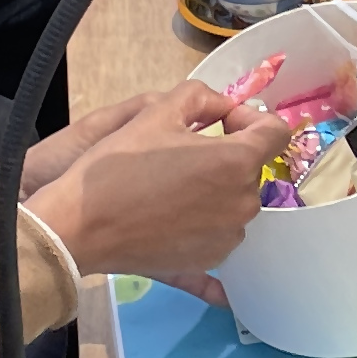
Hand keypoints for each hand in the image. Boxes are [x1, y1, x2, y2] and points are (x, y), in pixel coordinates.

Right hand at [22, 80, 290, 279]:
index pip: (276, 132)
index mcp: (236, 162)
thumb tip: (223, 107)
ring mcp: (228, 236)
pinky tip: (184, 220)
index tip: (221, 121)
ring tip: (174, 184)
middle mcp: (242, 203)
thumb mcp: (155, 111)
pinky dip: (206, 223)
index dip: (251, 119)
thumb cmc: (117, 166)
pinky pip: (219, 233)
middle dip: (227, 155)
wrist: (80, 226)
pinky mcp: (210, 260)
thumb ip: (200, 97)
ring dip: (216, 188)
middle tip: (185, 151)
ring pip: (234, 201)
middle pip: (250, 168)